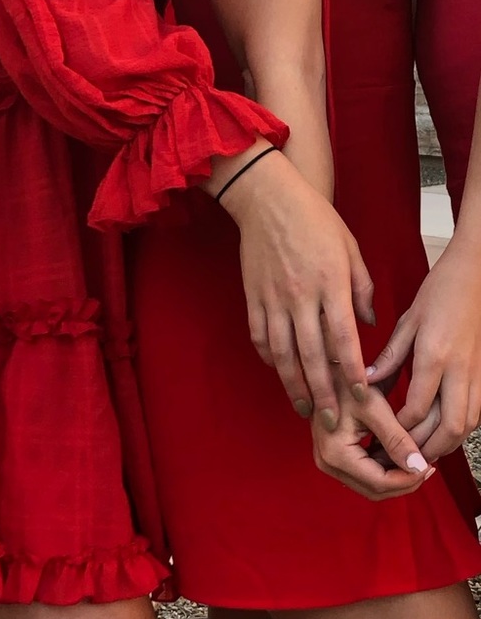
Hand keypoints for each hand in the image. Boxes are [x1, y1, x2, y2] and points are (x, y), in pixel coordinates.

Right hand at [218, 148, 374, 429]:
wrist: (267, 197)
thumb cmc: (314, 218)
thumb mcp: (350, 247)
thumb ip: (362, 288)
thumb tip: (367, 323)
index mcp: (330, 283)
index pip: (343, 338)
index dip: (352, 373)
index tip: (360, 398)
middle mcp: (300, 295)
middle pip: (311, 355)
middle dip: (322, 393)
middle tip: (330, 421)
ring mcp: (272, 297)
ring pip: (282, 351)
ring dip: (292, 383)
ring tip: (302, 406)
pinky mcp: (252, 294)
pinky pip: (259, 334)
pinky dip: (268, 356)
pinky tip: (277, 369)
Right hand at [313, 376, 433, 500]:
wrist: (320, 371)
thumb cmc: (345, 382)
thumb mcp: (374, 407)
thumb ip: (397, 439)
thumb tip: (420, 467)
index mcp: (335, 453)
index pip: (379, 482)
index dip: (408, 479)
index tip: (430, 465)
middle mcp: (327, 463)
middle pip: (375, 490)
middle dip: (404, 481)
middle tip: (428, 465)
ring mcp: (328, 462)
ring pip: (371, 486)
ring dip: (396, 477)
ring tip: (417, 459)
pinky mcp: (333, 457)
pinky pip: (364, 475)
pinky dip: (385, 469)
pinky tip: (399, 453)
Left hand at [367, 240, 480, 461]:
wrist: (477, 277)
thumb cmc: (439, 293)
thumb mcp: (407, 322)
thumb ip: (388, 356)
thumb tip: (366, 382)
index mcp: (433, 357)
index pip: (416, 408)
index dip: (400, 430)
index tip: (381, 440)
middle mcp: (459, 371)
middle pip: (448, 427)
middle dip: (426, 448)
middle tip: (403, 459)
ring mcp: (478, 374)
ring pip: (467, 425)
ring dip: (445, 443)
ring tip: (421, 452)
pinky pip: (477, 413)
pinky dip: (460, 428)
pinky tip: (443, 431)